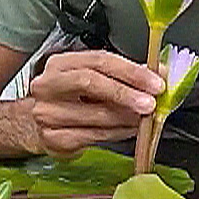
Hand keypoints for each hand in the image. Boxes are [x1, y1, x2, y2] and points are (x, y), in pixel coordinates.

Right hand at [24, 50, 162, 156]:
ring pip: (96, 114)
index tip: (155, 82)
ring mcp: (47, 113)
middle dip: (126, 93)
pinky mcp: (53, 138)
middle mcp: (48, 85)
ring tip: (144, 118)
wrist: (38, 125)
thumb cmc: (70, 99)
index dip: (131, 71)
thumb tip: (160, 73)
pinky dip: (118, 133)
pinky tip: (129, 129)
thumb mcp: (92, 79)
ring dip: (127, 117)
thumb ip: (124, 75)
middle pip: (91, 82)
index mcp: (61, 64)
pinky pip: (94, 136)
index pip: (99, 60)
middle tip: (150, 103)